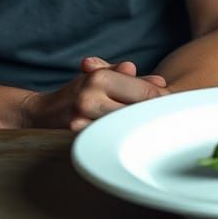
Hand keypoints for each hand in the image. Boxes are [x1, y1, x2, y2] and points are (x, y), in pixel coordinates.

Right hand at [19, 56, 169, 131]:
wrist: (40, 114)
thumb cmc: (76, 93)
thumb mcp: (99, 76)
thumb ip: (127, 77)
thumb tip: (159, 80)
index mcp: (99, 78)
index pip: (144, 91)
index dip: (162, 100)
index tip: (177, 106)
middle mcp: (91, 96)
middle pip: (138, 110)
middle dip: (154, 116)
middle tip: (172, 123)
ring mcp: (83, 119)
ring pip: (126, 127)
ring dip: (141, 130)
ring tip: (156, 133)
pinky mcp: (79, 138)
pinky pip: (110, 140)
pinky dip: (124, 140)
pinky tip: (134, 142)